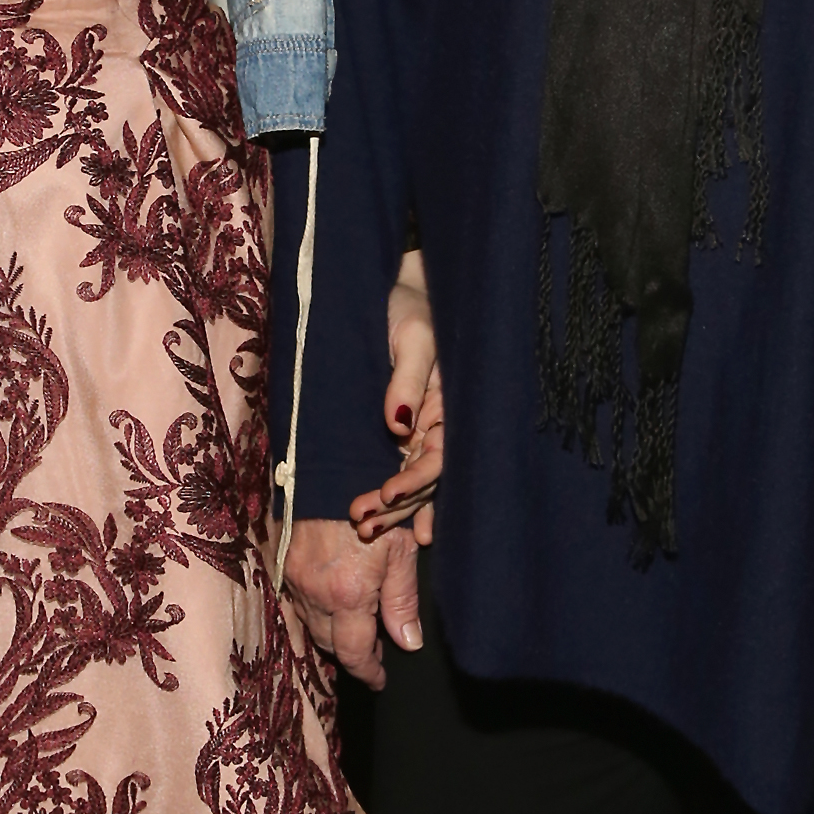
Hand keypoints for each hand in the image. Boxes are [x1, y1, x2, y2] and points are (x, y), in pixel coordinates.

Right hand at [285, 517, 421, 692]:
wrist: (330, 467)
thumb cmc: (375, 504)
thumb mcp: (400, 551)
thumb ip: (403, 601)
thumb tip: (408, 644)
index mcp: (349, 595)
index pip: (356, 652)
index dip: (368, 671)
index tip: (380, 680)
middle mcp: (316, 594)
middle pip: (329, 644)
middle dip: (351, 654)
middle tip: (373, 655)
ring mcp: (294, 580)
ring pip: (310, 625)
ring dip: (331, 634)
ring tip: (354, 632)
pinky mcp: (282, 564)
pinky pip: (296, 603)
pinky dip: (314, 613)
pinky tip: (330, 606)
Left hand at [351, 246, 444, 547]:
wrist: (389, 287)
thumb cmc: (407, 305)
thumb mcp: (412, 336)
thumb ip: (408, 379)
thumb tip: (399, 425)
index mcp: (451, 404)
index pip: (440, 456)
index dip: (416, 479)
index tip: (387, 493)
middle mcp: (439, 422)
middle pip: (425, 477)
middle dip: (397, 503)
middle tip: (363, 520)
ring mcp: (420, 429)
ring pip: (411, 479)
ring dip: (392, 508)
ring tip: (364, 527)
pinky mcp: (399, 428)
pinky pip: (400, 469)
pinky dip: (395, 498)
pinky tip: (385, 524)